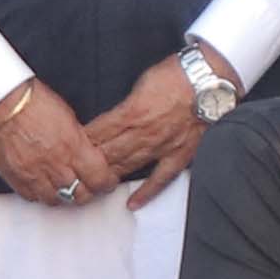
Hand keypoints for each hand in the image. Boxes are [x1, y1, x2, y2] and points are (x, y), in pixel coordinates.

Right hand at [0, 79, 107, 209]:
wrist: (1, 103)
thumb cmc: (32, 102)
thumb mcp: (68, 117)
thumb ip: (79, 141)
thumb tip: (87, 154)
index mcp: (73, 147)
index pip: (99, 179)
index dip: (106, 183)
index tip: (106, 180)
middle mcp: (55, 165)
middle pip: (80, 195)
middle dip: (87, 192)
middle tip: (88, 186)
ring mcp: (34, 175)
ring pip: (57, 200)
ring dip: (64, 195)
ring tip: (65, 186)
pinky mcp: (16, 179)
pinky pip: (33, 197)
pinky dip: (40, 194)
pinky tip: (43, 185)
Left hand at [77, 54, 207, 205]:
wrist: (210, 79)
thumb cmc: (177, 75)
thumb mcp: (142, 83)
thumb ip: (127, 105)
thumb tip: (113, 117)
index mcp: (132, 112)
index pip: (100, 131)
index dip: (82, 141)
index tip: (69, 147)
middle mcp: (144, 133)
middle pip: (109, 152)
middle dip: (89, 162)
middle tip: (74, 172)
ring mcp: (162, 147)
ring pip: (129, 166)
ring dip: (109, 176)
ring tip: (93, 186)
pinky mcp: (179, 155)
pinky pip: (161, 178)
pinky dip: (147, 192)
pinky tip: (132, 203)